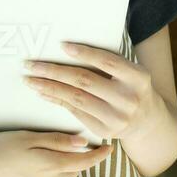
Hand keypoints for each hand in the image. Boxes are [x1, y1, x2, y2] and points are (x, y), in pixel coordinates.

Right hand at [0, 129, 111, 176]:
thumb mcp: (26, 139)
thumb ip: (56, 141)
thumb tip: (83, 143)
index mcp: (51, 166)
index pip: (84, 162)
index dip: (99, 155)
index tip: (110, 147)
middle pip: (76, 171)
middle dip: (88, 161)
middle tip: (97, 148)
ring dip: (73, 167)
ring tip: (77, 154)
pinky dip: (58, 173)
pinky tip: (52, 164)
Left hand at [24, 43, 160, 143]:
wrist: (146, 121)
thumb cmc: (133, 88)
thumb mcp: (131, 72)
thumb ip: (109, 62)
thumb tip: (69, 48)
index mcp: (138, 78)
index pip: (107, 62)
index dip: (84, 53)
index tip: (61, 46)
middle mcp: (128, 98)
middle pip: (85, 81)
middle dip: (54, 71)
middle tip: (32, 64)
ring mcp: (116, 117)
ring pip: (76, 98)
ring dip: (49, 88)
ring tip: (30, 80)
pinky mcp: (104, 130)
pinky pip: (75, 112)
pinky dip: (57, 101)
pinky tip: (43, 93)